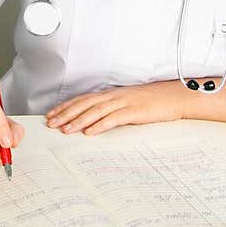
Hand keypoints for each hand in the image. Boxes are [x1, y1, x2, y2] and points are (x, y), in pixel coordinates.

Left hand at [46, 81, 185, 135]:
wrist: (175, 97)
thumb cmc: (153, 101)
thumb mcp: (128, 102)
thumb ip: (113, 108)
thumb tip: (96, 119)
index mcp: (111, 94)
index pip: (83, 99)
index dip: (66, 106)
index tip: (51, 115)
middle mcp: (114, 96)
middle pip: (85, 104)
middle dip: (66, 114)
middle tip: (51, 124)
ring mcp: (124, 103)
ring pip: (96, 111)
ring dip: (79, 120)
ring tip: (65, 130)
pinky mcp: (135, 111)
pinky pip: (114, 119)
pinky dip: (100, 125)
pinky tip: (90, 132)